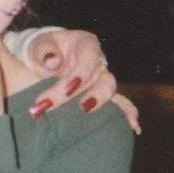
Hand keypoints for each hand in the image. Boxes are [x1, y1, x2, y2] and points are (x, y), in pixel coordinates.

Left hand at [26, 29, 141, 133]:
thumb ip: (43, 50)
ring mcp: (100, 79)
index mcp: (85, 45)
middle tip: (75, 109)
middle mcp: (98, 62)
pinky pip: (119, 104)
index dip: (80, 75)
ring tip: (90, 114)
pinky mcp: (99, 94)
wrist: (41, 60)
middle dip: (88, 96)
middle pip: (100, 79)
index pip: (88, 58)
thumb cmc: (42, 50)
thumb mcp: (39, 45)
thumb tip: (52, 61)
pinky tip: (134, 127)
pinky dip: (127, 114)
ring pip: (109, 91)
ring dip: (100, 104)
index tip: (66, 90)